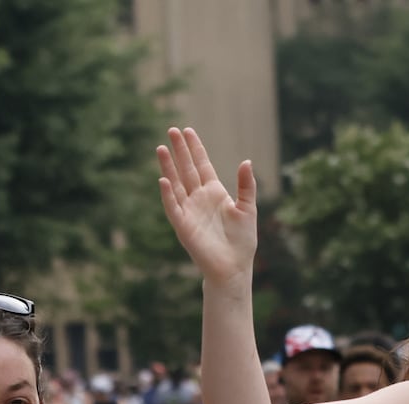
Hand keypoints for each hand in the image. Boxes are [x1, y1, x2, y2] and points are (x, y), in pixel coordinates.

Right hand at [157, 127, 257, 284]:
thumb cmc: (242, 240)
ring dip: (168, 167)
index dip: (195, 148)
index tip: (188, 131)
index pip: (202, 165)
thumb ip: (246, 186)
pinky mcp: (183, 226)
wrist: (233, 267)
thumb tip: (246, 161)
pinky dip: (168, 194)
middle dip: (179, 151)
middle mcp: (199, 199)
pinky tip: (163, 179)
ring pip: (176, 184)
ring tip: (161, 148)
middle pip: (186, 170)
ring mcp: (189, 211)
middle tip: (171, 130)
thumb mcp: (247, 208)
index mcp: (214, 192)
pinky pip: (173, 207)